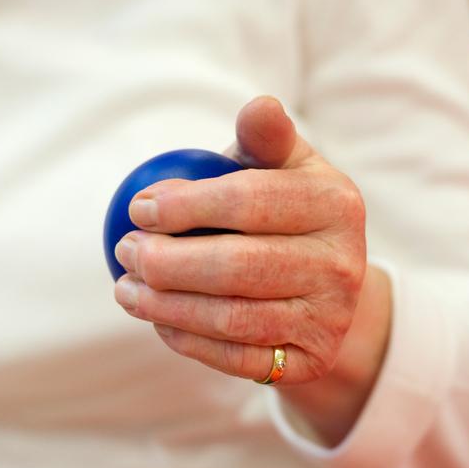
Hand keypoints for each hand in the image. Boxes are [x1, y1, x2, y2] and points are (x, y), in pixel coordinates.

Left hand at [113, 96, 369, 384]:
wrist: (327, 285)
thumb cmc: (286, 210)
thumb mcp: (282, 167)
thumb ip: (265, 139)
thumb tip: (259, 105)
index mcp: (337, 203)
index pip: (249, 201)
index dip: (185, 205)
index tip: (137, 208)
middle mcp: (344, 264)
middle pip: (237, 266)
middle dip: (166, 262)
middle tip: (125, 252)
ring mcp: (330, 319)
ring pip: (232, 318)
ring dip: (166, 306)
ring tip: (127, 290)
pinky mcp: (310, 361)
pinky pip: (238, 359)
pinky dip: (189, 342)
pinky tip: (159, 322)